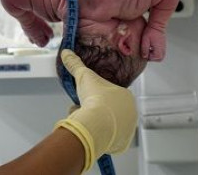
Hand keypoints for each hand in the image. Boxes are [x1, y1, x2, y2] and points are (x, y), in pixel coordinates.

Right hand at [55, 50, 137, 171]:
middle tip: (84, 107)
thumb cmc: (95, 99)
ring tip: (82, 118)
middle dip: (95, 108)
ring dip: (94, 121)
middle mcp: (131, 114)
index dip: (96, 95)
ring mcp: (127, 130)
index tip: (88, 96)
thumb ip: (75, 64)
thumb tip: (66, 53)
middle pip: (109, 110)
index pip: (111, 95)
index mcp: (127, 97)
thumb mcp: (83, 77)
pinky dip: (97, 135)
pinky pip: (107, 139)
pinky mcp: (121, 145)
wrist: (96, 124)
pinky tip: (87, 130)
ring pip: (108, 124)